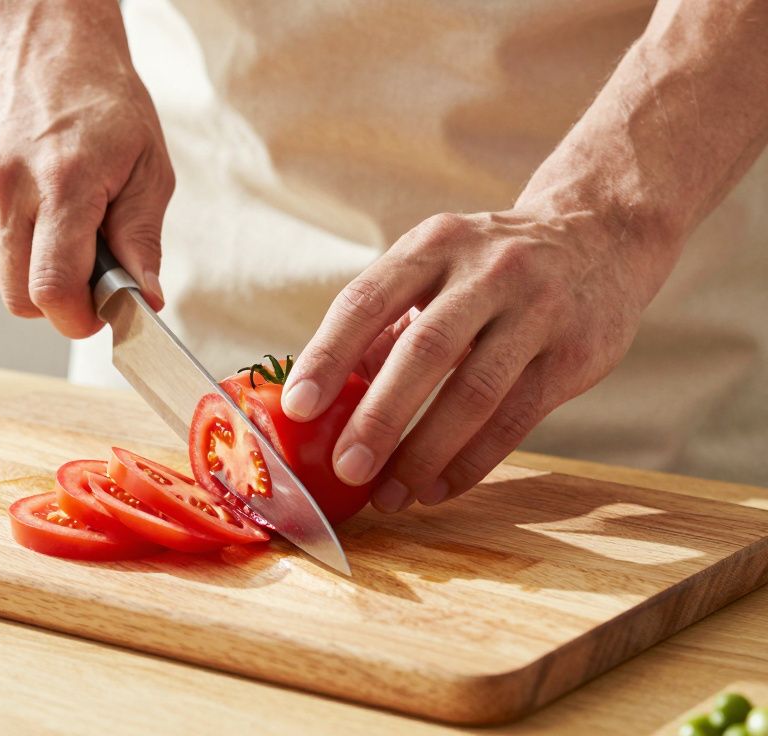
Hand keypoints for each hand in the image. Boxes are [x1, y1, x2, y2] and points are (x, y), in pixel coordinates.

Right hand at [0, 0, 173, 337]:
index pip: (51, 288)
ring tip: (54, 217)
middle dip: (54, 298)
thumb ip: (143, 240)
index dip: (75, 318)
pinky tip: (25, 201)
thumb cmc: (101, 102)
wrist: (42, 44)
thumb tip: (144, 298)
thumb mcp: (148, 167)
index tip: (94, 314)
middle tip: (83, 266)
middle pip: (17, 296)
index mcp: (63, 180)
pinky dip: (4, 241)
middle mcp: (5, 182)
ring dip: (29, 265)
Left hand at [281, 206, 678, 511]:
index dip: (328, 356)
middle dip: (380, 416)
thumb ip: (384, 328)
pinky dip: (472, 461)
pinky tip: (437, 489)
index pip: (367, 300)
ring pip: (475, 392)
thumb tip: (326, 401)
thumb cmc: (490, 267)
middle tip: (346, 469)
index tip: (297, 408)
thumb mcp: (436, 269)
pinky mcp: (576, 354)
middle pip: (425, 350)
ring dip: (425, 452)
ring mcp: (538, 310)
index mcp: (434, 245)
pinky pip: (516, 418)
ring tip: (389, 495)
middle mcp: (488, 271)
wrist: (603, 234)